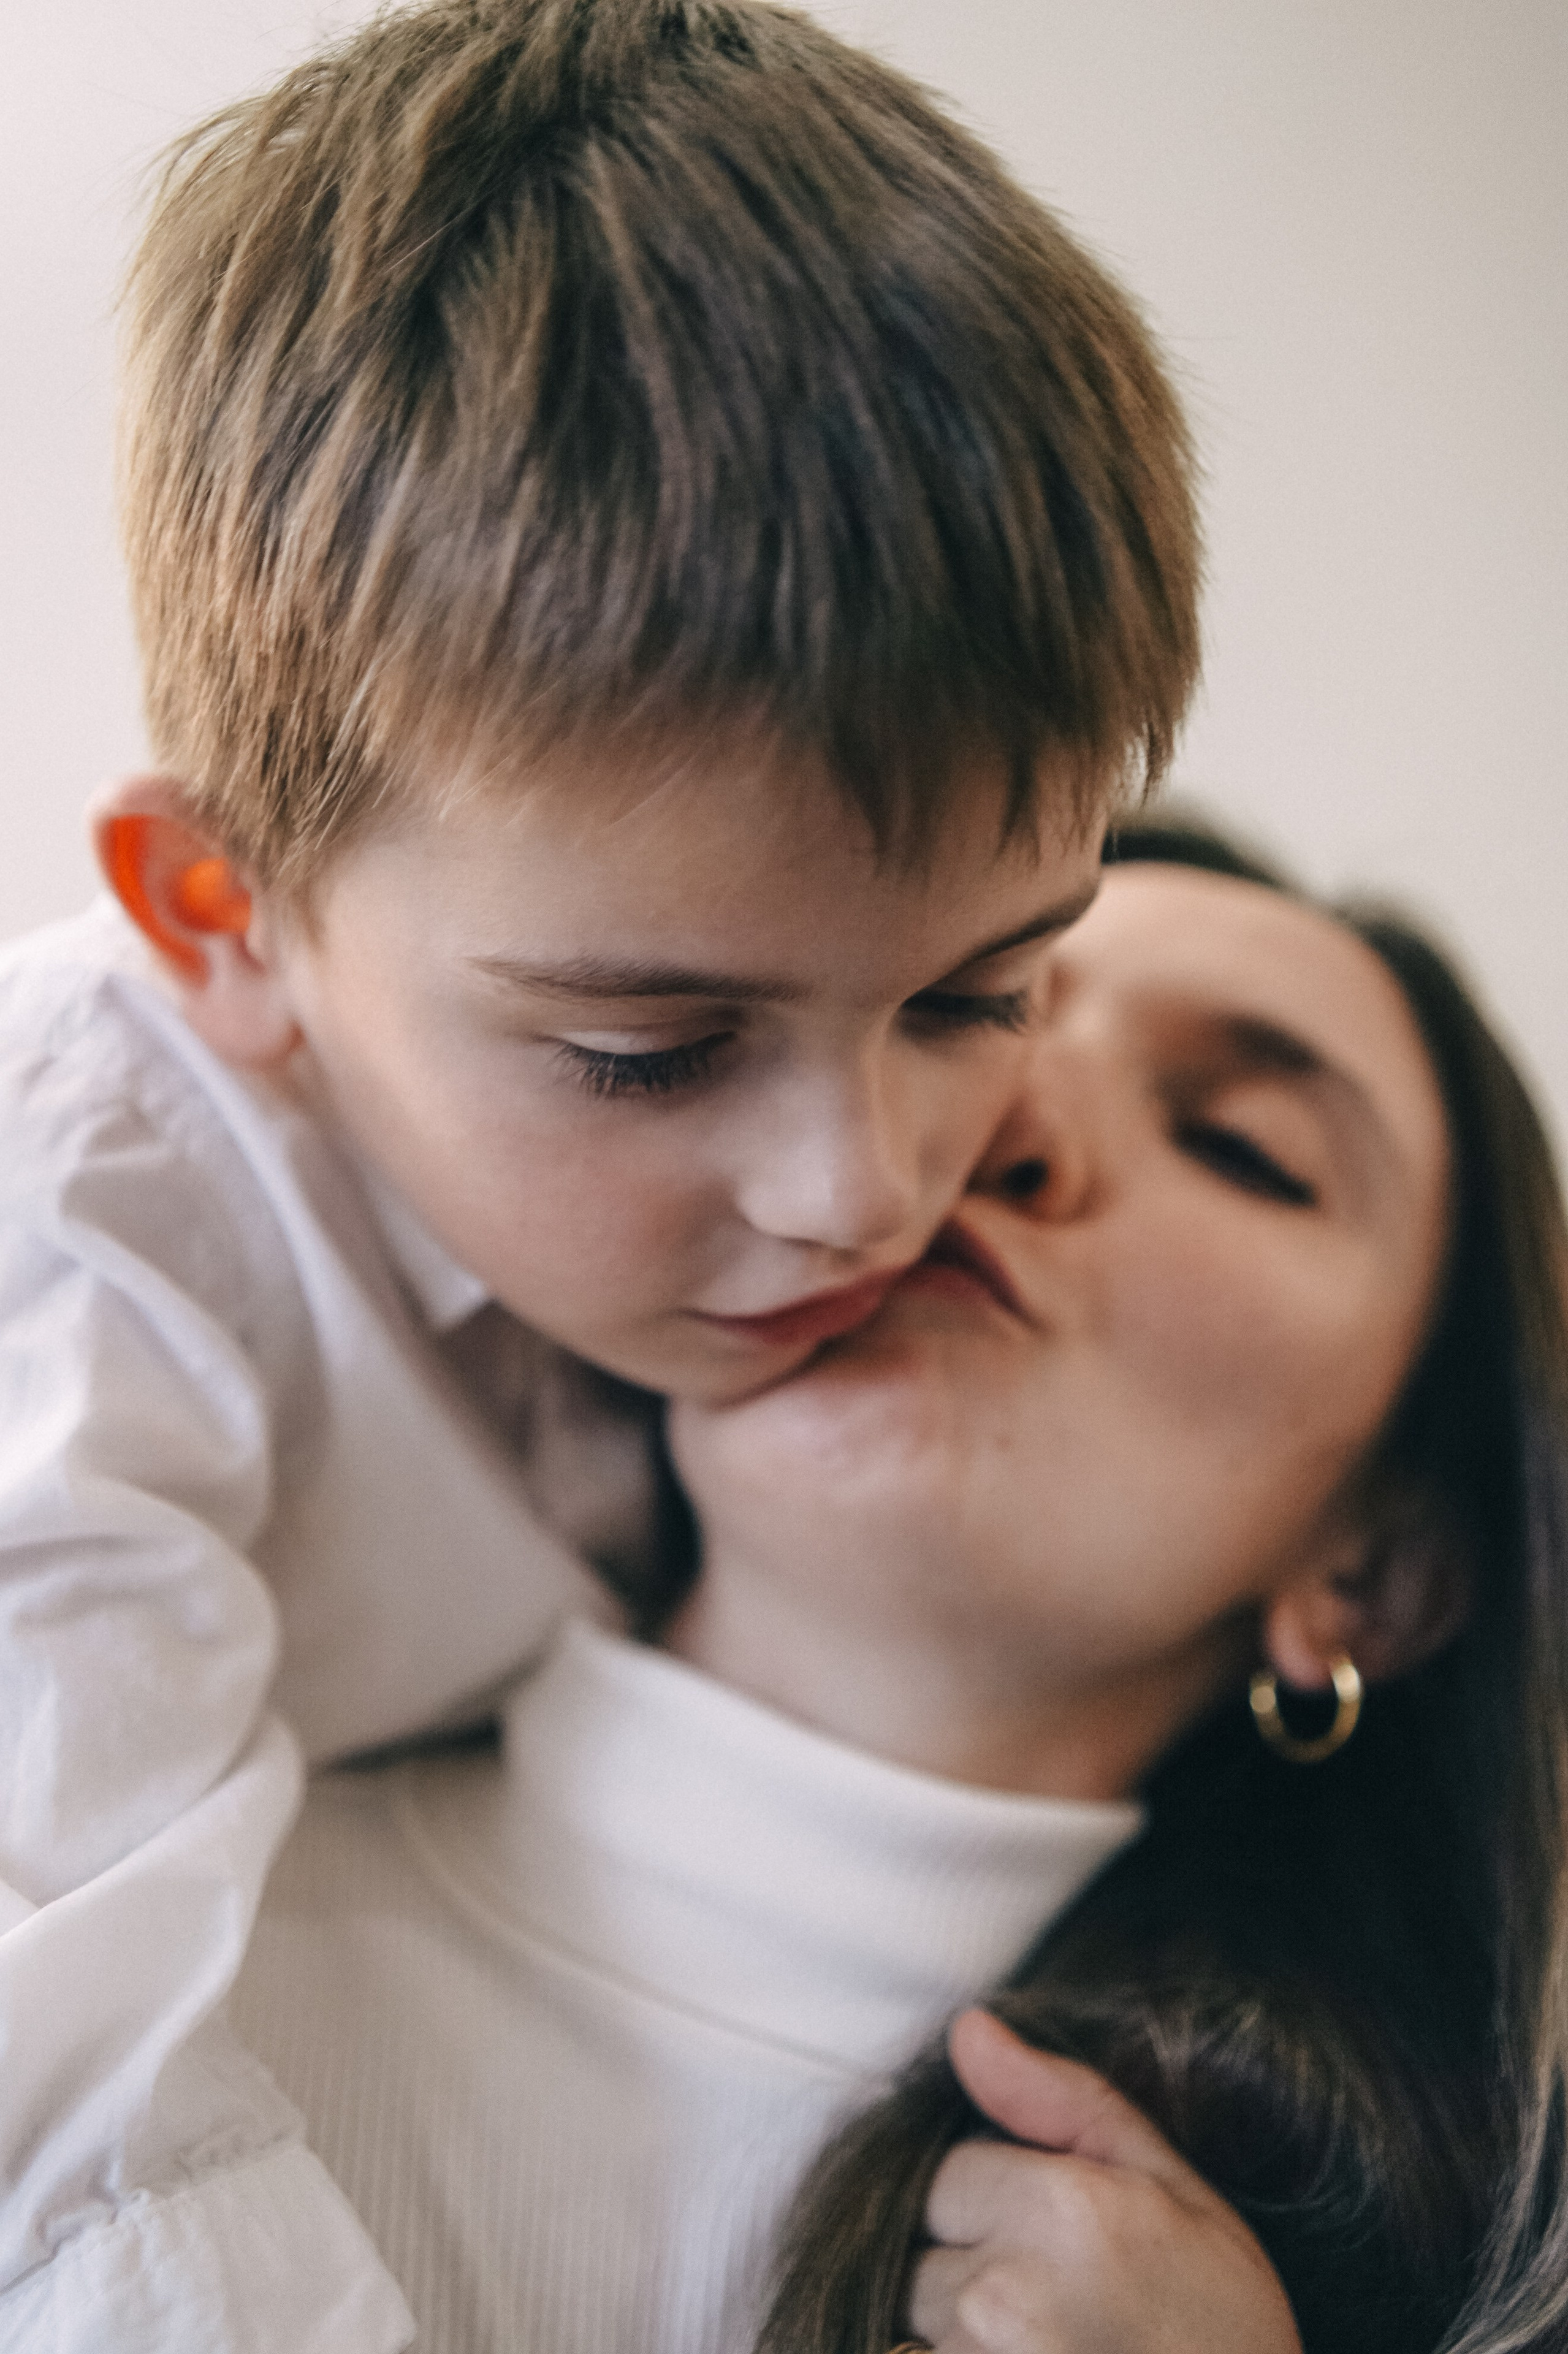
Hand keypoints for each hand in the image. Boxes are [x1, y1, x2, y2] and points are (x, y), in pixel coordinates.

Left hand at [905, 2010, 1302, 2353]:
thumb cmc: (1225, 2331)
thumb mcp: (1176, 2193)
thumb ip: (1063, 2101)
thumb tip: (967, 2029)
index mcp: (1061, 2211)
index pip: (945, 2176)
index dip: (994, 2206)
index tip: (1054, 2246)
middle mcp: (1003, 2294)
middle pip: (917, 2255)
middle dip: (969, 2271)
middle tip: (1057, 2309)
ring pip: (918, 2327)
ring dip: (963, 2337)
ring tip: (1048, 2350)